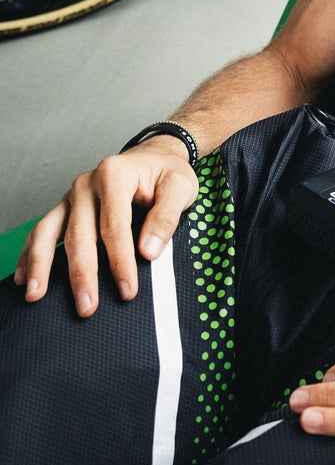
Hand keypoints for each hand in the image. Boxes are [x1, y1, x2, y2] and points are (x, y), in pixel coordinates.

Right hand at [14, 137, 198, 317]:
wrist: (154, 157)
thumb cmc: (166, 173)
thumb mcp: (180, 187)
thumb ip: (166, 217)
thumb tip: (148, 251)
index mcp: (115, 174)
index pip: (114, 225)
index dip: (120, 261)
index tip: (127, 290)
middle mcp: (87, 183)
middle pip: (80, 233)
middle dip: (82, 273)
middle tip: (86, 307)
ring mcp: (71, 196)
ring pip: (49, 231)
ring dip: (42, 265)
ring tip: (36, 295)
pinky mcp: (65, 207)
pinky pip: (42, 230)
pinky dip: (30, 254)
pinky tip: (24, 277)